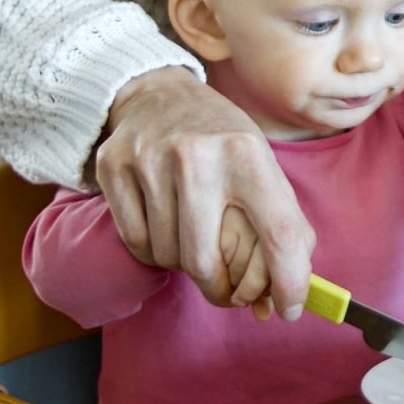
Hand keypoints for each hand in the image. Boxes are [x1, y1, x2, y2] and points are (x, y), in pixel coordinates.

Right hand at [95, 67, 315, 320]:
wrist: (158, 93)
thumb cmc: (221, 141)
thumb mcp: (263, 166)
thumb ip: (283, 226)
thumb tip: (285, 297)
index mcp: (248, 154)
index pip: (278, 233)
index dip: (289, 282)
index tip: (288, 309)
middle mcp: (198, 155)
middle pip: (205, 261)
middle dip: (220, 290)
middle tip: (228, 292)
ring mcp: (150, 160)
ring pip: (167, 256)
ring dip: (184, 265)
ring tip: (194, 240)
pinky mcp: (114, 167)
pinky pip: (136, 242)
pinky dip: (154, 251)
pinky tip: (165, 229)